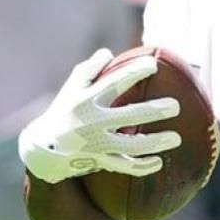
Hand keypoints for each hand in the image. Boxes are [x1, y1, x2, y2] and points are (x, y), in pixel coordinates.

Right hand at [20, 49, 182, 183]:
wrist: (42, 149)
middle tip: (176, 106)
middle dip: (154, 111)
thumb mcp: (71, 88)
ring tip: (176, 138)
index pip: (114, 82)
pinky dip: (142, 166)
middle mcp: (92, 122)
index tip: (153, 64)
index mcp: (86, 100)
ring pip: (131, 146)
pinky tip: (159, 161)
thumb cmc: (63, 112)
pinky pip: (125, 166)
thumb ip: (90, 69)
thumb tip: (108, 52)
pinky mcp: (99, 162)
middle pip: (129, 116)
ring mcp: (97, 144)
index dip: (134, 72)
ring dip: (155, 143)